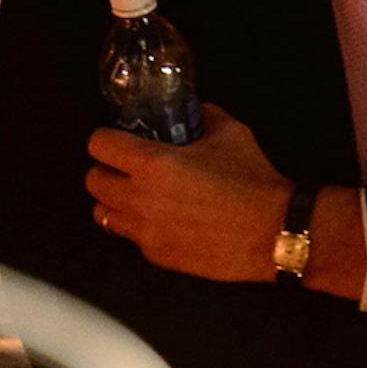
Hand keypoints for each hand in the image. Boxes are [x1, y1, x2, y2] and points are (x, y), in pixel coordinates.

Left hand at [86, 103, 291, 282]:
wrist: (273, 232)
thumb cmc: (252, 181)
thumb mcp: (229, 133)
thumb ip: (203, 116)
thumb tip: (194, 111)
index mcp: (152, 164)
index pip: (99, 145)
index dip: (106, 138)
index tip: (117, 138)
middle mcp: (140, 199)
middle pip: (93, 181)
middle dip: (106, 169)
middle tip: (126, 166)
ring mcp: (146, 232)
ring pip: (103, 214)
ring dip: (115, 200)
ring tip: (137, 194)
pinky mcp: (157, 256)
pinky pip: (131, 237)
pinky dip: (139, 226)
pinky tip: (162, 218)